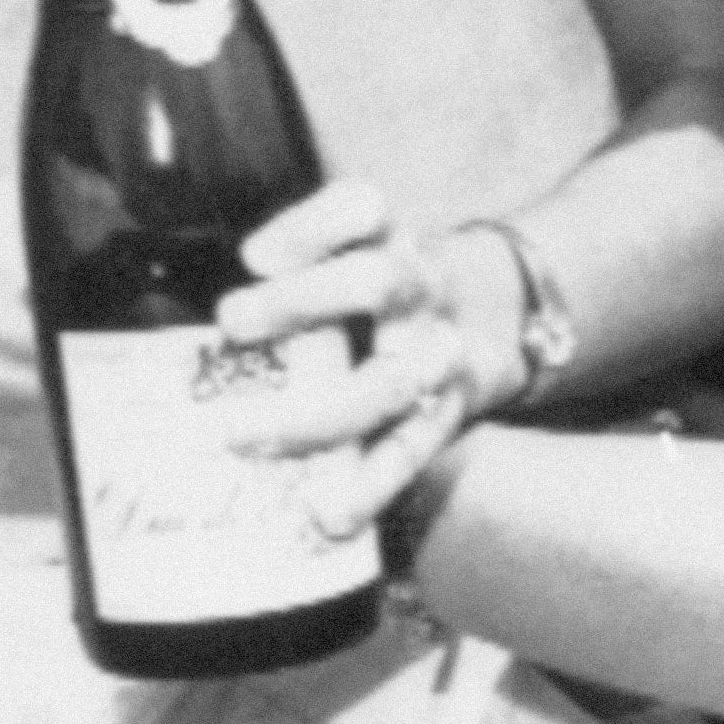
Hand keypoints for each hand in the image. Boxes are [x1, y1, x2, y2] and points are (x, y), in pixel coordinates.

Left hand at [204, 181, 522, 537]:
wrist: (495, 318)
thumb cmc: (380, 282)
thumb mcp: (350, 244)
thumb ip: (298, 252)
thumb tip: (249, 273)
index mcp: (389, 234)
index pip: (361, 207)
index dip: (309, 226)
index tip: (254, 256)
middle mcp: (420, 284)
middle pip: (375, 282)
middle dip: (300, 302)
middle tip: (228, 322)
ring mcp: (440, 351)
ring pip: (387, 382)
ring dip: (315, 416)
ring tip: (246, 438)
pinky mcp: (448, 413)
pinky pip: (408, 452)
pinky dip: (367, 489)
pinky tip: (325, 516)